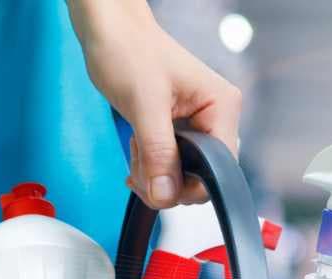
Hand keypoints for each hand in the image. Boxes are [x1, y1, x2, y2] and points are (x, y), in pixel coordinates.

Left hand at [67, 0, 241, 208]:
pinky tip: (138, 148)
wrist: (109, 30)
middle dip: (168, 179)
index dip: (189, 183)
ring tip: (136, 149)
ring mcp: (200, 124)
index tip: (156, 182)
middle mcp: (218, 117)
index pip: (221, 168)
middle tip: (139, 165)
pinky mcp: (182, 129)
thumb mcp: (144, 105)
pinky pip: (173, 163)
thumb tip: (165, 195)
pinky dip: (152, 165)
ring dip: (156, 173)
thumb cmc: (128, 50)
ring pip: (185, 174)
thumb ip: (158, 153)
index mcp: (222, 107)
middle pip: (204, 176)